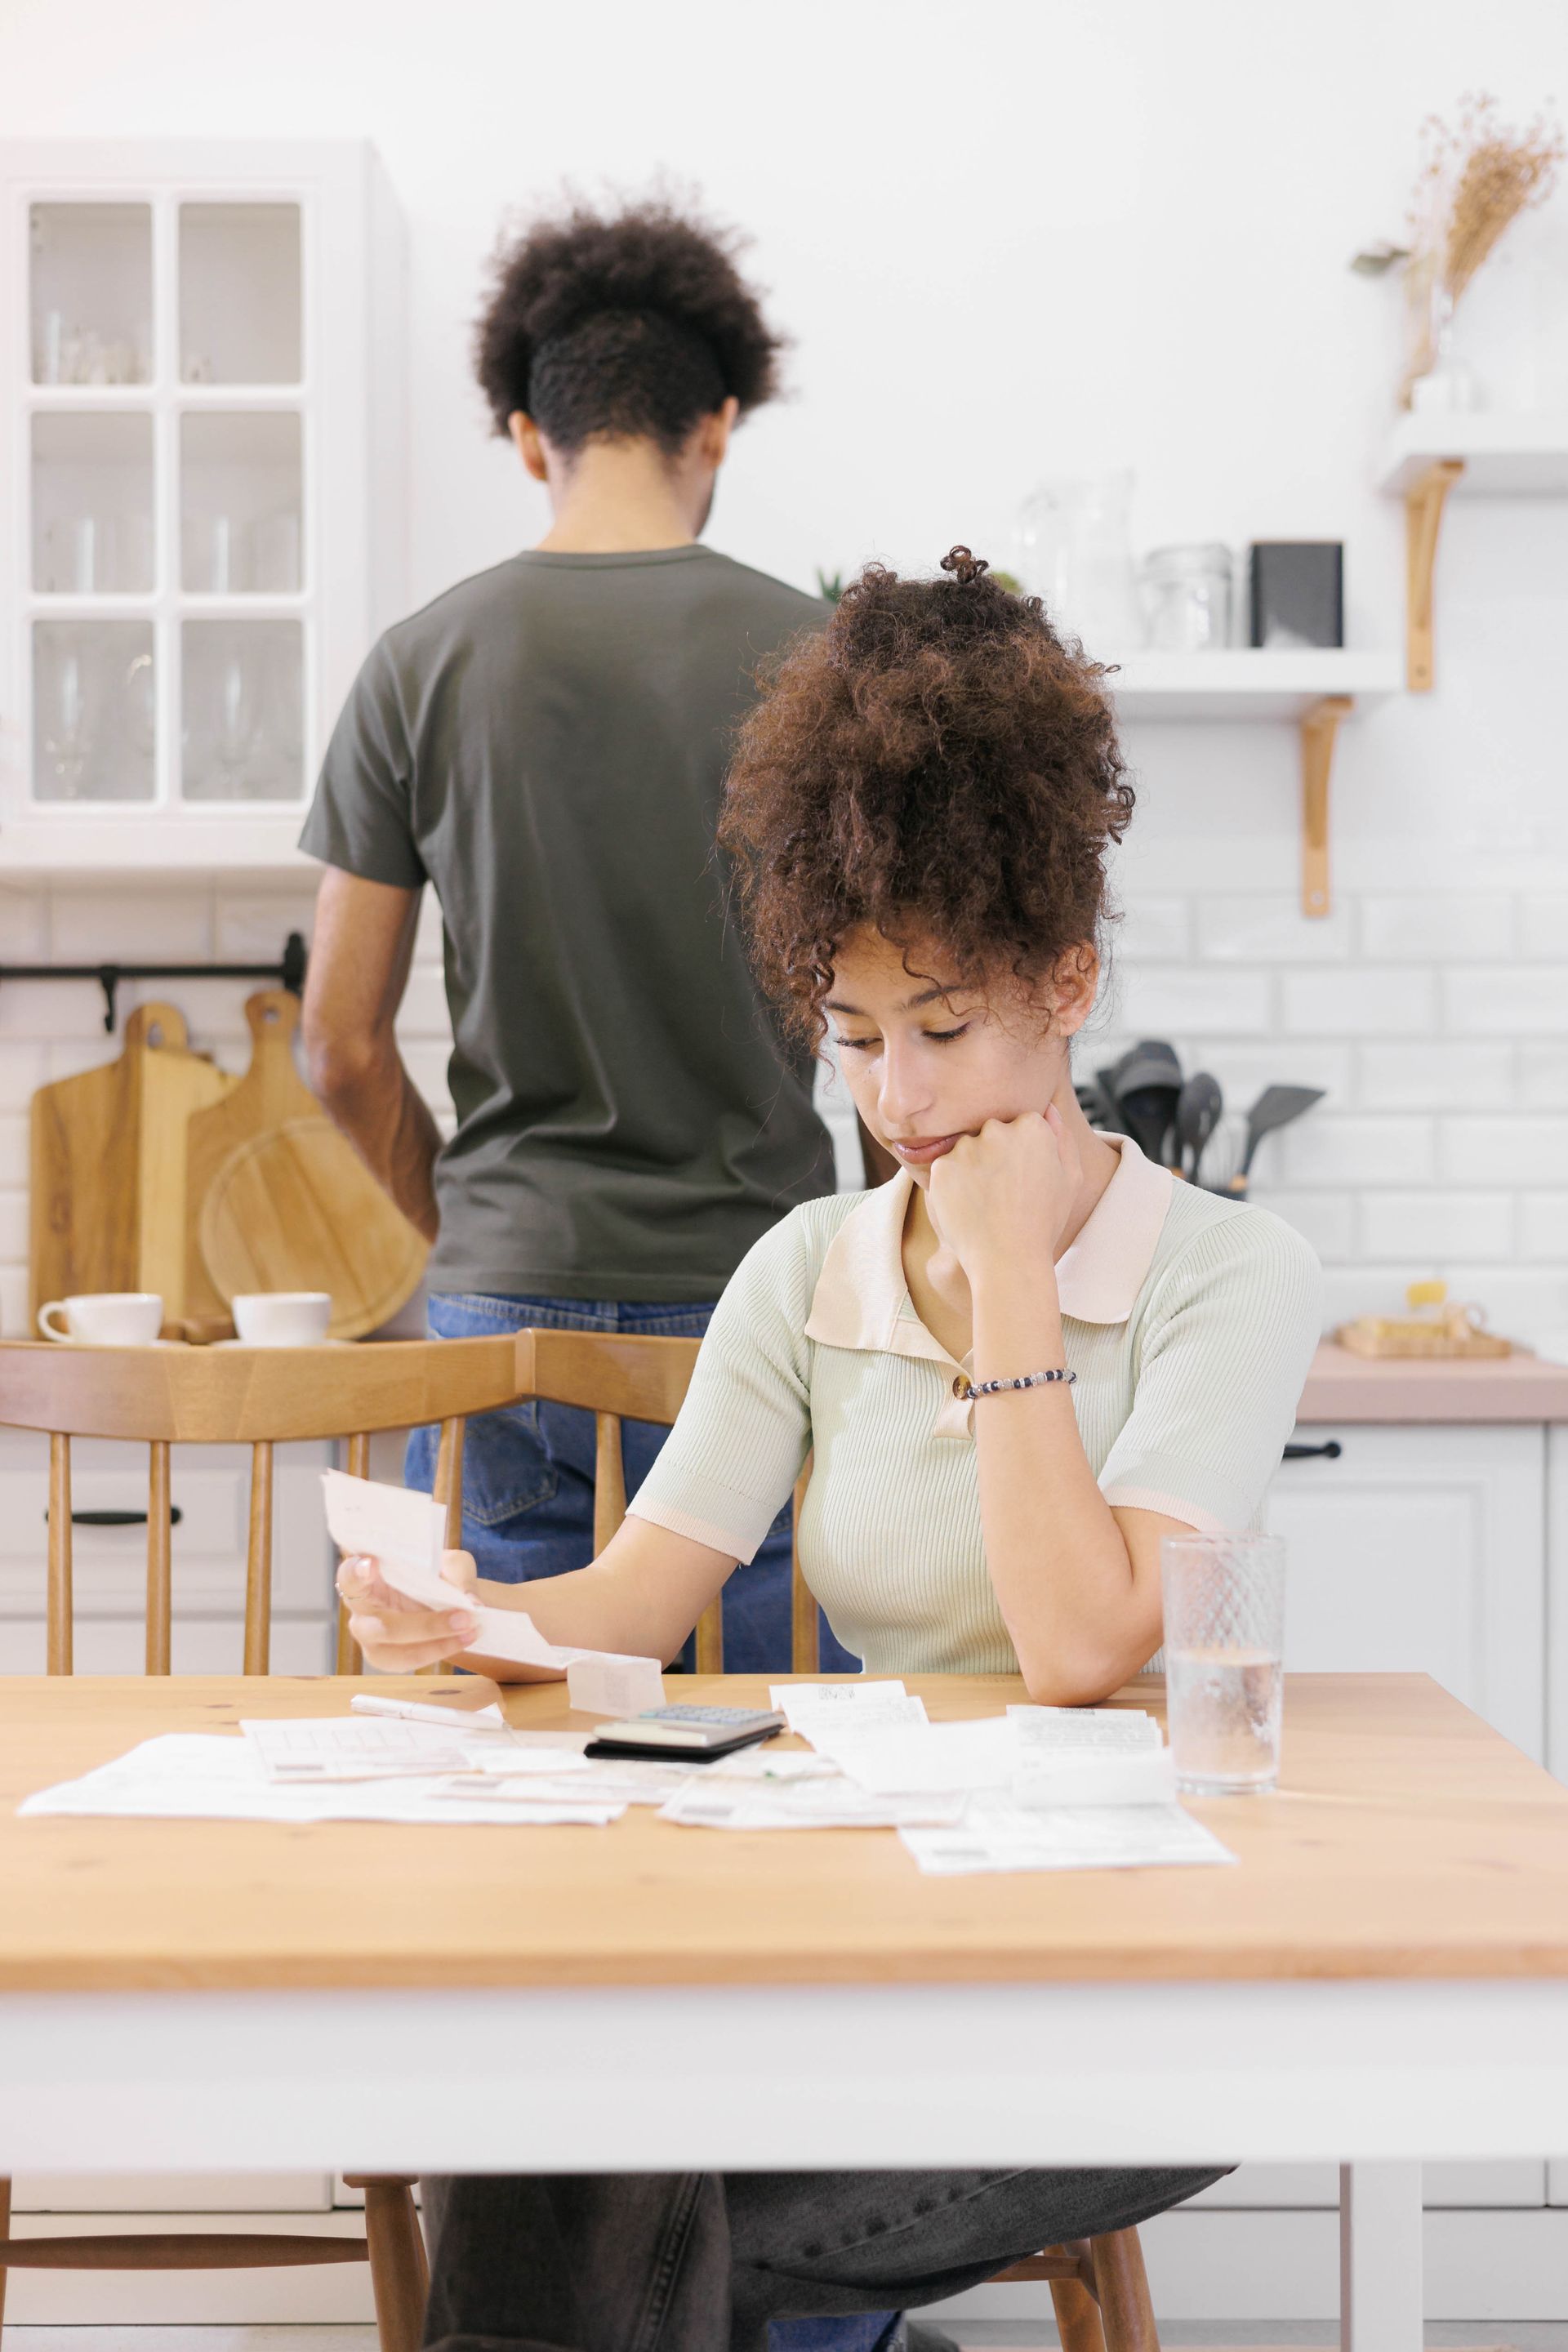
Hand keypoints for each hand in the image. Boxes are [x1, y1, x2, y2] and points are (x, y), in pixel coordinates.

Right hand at [336, 1548, 479, 1671]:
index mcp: (365, 1576)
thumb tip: (472, 1602)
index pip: (349, 1575)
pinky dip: (438, 1650)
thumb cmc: (435, 1575)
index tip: (372, 1564)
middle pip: (379, 1624)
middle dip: (424, 1624)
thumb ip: (459, 1576)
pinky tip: (463, 1639)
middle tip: (463, 1615)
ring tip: (469, 1629)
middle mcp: (360, 1607)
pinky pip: (407, 1659)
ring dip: (435, 1640)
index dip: (356, 1572)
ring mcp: (368, 1635)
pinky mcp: (382, 1655)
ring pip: (394, 1647)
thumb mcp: (450, 1564)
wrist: (441, 1600)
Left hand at [926, 1107, 1079, 1282]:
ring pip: (966, 1148)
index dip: (1022, 1152)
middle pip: (991, 1131)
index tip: (1023, 1177)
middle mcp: (998, 1129)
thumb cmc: (1043, 1222)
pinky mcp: (942, 1167)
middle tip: (1003, 1192)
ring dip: (972, 1167)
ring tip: (986, 1202)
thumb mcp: (1070, 1178)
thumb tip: (1047, 1109)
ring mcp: (967, 1147)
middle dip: (994, 1154)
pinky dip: (953, 1185)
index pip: (1021, 1123)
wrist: (1008, 1261)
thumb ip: (1061, 1136)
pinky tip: (968, 1207)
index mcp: (1032, 1127)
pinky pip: (946, 1167)